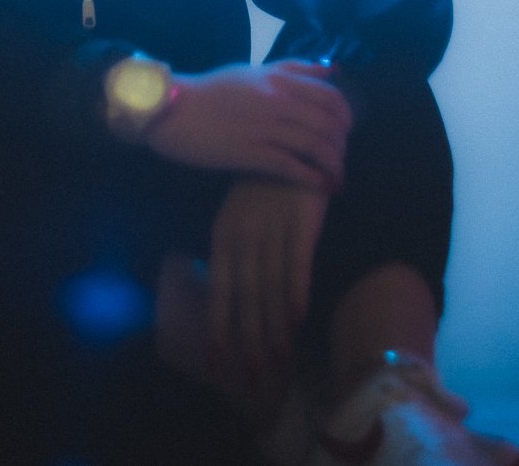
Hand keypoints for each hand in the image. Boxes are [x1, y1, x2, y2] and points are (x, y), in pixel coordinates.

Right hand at [145, 60, 351, 189]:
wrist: (173, 110)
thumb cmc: (212, 90)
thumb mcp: (253, 70)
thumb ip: (292, 68)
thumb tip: (330, 68)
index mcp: (278, 79)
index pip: (330, 95)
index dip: (346, 116)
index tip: (346, 130)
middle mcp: (277, 100)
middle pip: (328, 123)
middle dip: (342, 144)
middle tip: (341, 157)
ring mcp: (264, 127)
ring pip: (315, 146)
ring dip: (333, 164)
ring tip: (337, 177)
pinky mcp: (250, 154)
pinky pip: (292, 167)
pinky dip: (313, 178)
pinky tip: (322, 187)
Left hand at [208, 178, 330, 403]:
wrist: (291, 143)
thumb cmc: (262, 186)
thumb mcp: (238, 217)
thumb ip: (235, 256)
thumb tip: (234, 302)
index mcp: (223, 236)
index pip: (219, 290)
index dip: (219, 327)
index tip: (217, 364)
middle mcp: (244, 236)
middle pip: (245, 296)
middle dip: (248, 338)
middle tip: (253, 375)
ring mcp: (272, 230)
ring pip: (270, 288)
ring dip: (273, 328)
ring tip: (277, 361)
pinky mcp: (300, 223)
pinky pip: (297, 264)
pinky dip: (296, 293)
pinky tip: (297, 320)